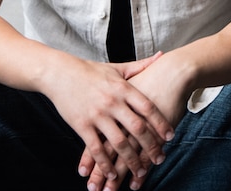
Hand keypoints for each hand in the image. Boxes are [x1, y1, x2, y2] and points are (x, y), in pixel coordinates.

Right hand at [82, 51, 192, 190]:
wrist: (59, 73)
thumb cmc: (89, 71)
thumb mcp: (116, 68)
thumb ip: (140, 66)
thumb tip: (161, 55)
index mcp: (123, 88)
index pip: (148, 108)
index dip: (161, 123)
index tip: (171, 136)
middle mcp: (112, 102)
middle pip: (137, 128)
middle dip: (151, 146)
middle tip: (160, 159)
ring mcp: (97, 115)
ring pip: (119, 143)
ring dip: (131, 160)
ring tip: (140, 172)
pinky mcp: (82, 125)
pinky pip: (96, 148)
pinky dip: (105, 164)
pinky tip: (112, 174)